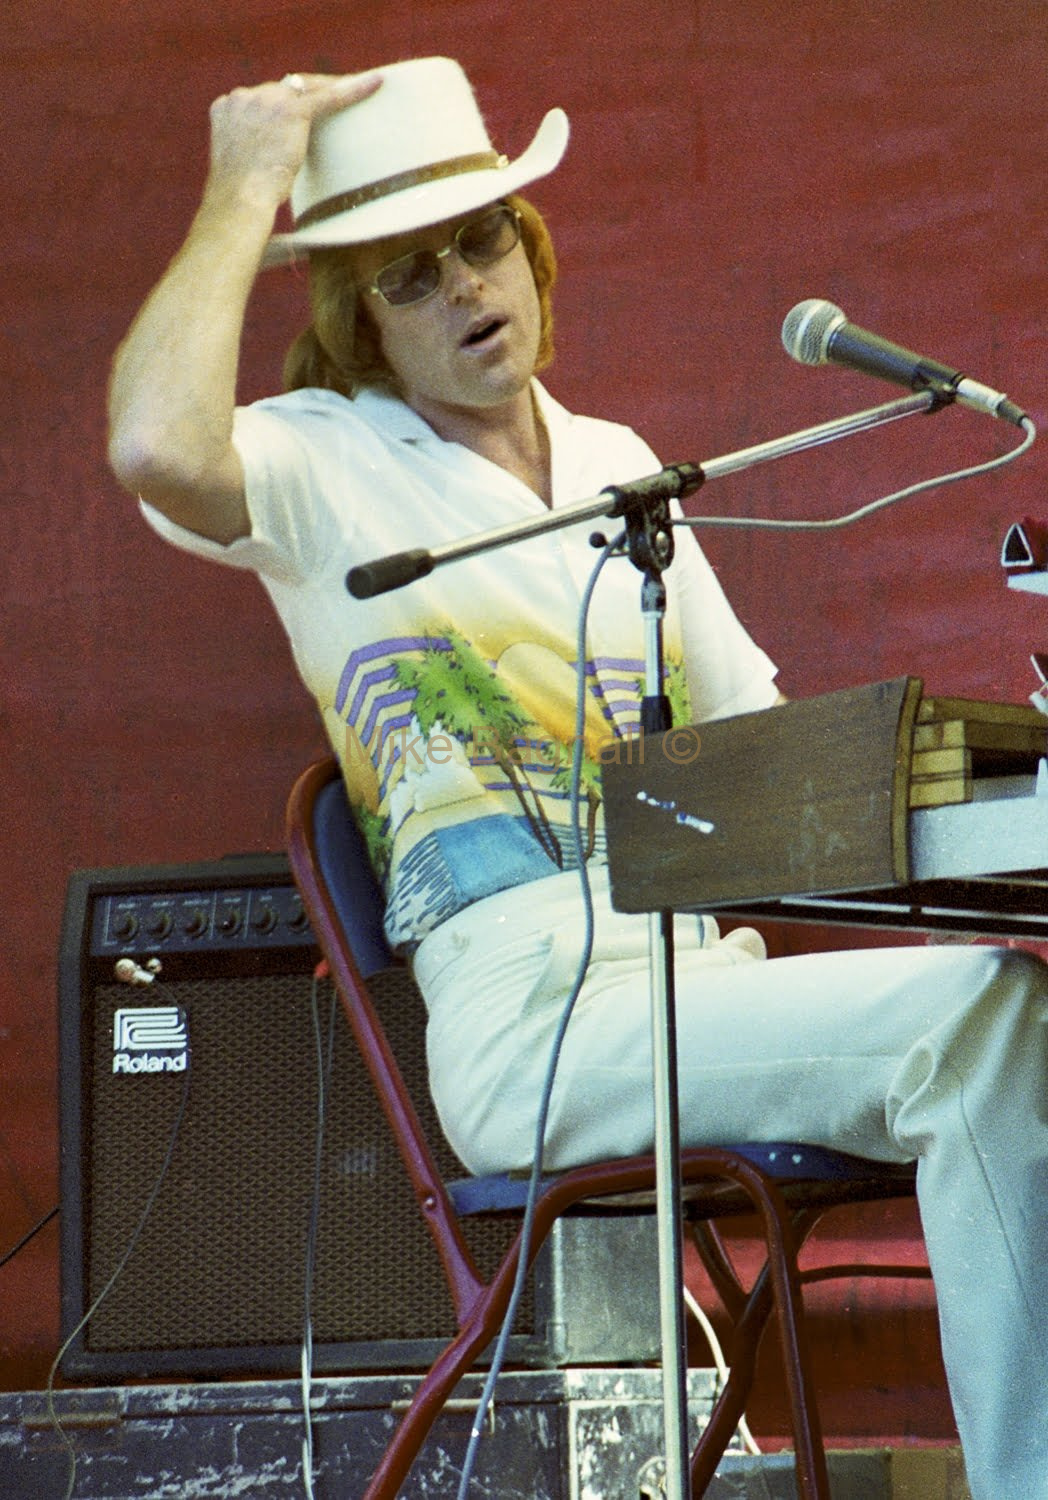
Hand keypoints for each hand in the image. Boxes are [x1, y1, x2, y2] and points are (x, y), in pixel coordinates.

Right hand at [204, 70, 381, 217]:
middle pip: (285, 88)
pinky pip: (329, 97)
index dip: (281, 106)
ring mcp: (265, 99)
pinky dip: (353, 90)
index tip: (296, 115)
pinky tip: (375, 84)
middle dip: (309, 93)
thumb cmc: (241, 203)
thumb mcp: (242, 173)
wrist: (240, 200)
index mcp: (225, 110)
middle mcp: (243, 97)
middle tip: (335, 97)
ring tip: (359, 87)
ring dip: (332, 88)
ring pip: (307, 87)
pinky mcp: (291, 109)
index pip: (261, 99)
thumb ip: (256, 162)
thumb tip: (283, 190)